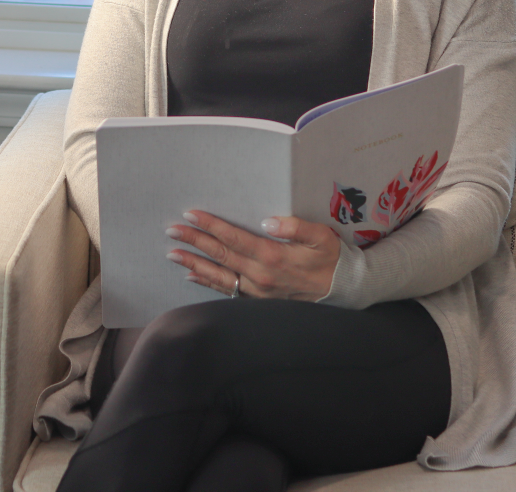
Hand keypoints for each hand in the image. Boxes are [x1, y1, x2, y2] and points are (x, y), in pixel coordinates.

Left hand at [166, 211, 340, 301]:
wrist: (344, 290)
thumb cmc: (332, 258)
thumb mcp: (322, 237)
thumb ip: (295, 227)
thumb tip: (268, 221)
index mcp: (273, 256)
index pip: (233, 237)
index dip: (210, 225)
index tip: (190, 214)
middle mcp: (260, 276)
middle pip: (220, 255)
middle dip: (193, 241)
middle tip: (171, 230)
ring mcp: (258, 291)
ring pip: (219, 275)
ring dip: (193, 263)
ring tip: (172, 253)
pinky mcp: (259, 301)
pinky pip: (228, 291)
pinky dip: (208, 282)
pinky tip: (193, 275)